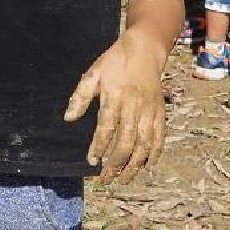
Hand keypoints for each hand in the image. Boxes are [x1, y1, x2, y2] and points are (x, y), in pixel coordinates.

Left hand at [64, 32, 167, 182]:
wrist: (145, 49)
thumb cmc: (115, 62)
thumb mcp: (93, 73)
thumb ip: (81, 96)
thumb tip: (69, 119)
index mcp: (116, 95)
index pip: (107, 127)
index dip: (98, 146)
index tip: (91, 161)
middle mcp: (135, 106)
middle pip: (127, 141)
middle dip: (116, 164)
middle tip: (105, 178)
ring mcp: (150, 111)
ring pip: (145, 144)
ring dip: (134, 165)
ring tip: (123, 179)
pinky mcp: (160, 112)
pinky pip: (159, 138)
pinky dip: (154, 155)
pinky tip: (145, 166)